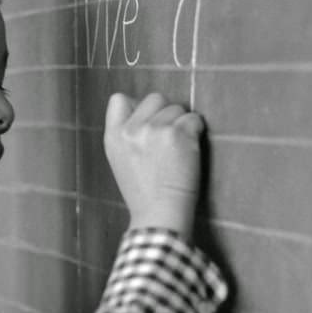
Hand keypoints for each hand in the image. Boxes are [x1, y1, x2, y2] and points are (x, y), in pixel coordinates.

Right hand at [103, 92, 204, 235]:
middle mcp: (132, 129)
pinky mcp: (179, 134)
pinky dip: (197, 131)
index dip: (137, 106)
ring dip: (183, 124)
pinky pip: (195, 119)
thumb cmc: (144, 193)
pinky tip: (190, 151)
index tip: (147, 123)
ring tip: (178, 151)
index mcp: (114, 136)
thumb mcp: (120, 160)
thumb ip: (126, 134)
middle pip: (155, 98)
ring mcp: (155, 130)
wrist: (159, 215)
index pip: (119, 99)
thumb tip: (146, 112)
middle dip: (165, 113)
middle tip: (168, 140)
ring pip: (178, 108)